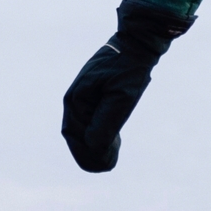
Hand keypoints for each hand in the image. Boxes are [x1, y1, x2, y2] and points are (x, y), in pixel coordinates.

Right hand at [60, 0, 190, 171]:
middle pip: (75, 135)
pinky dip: (98, 135)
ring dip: (93, 146)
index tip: (105, 166)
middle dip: (90, 153)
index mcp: (76, 99)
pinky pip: (89, 122)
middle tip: (109, 165)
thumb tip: (94, 146)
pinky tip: (113, 143)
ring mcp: (82, 98)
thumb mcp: (122, 96)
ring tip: (111, 157)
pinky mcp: (92, 97)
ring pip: (81, 130)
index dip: (86, 154)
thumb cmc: (130, 69)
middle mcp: (74, 99)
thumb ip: (107, 121)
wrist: (137, 44)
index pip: (73, 135)